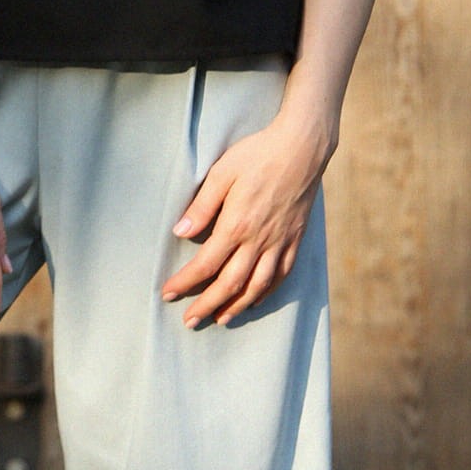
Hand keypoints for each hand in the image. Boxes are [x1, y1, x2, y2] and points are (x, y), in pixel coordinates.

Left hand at [161, 116, 332, 327]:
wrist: (302, 147)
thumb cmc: (258, 154)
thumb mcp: (222, 173)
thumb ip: (202, 206)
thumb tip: (180, 232)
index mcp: (237, 225)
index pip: (205, 264)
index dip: (185, 282)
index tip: (168, 293)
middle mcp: (259, 240)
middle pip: (230, 284)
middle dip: (207, 305)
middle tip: (189, 322)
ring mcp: (280, 242)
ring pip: (257, 286)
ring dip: (236, 306)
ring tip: (220, 319)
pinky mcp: (295, 238)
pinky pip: (282, 275)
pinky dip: (267, 292)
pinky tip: (256, 300)